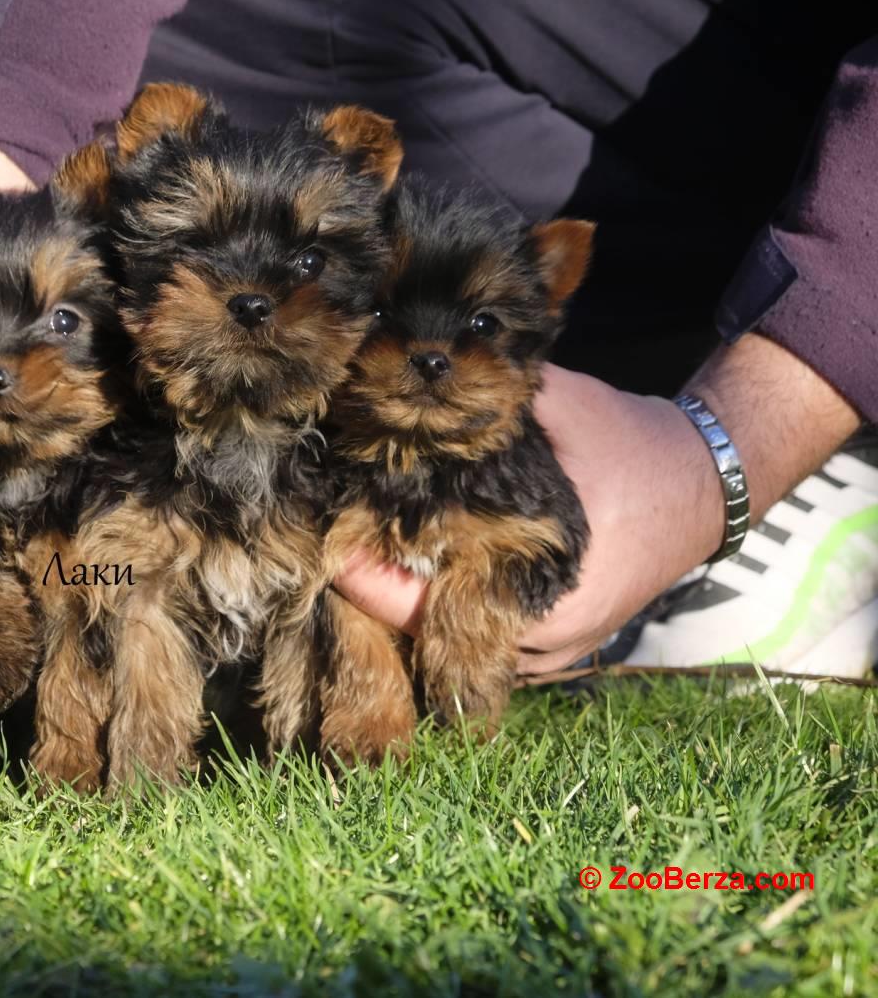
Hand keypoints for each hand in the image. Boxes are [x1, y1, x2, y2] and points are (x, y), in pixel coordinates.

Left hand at [332, 364, 723, 675]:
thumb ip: (491, 399)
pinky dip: (441, 609)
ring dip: (404, 600)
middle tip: (333, 535)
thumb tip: (411, 371)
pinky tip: (408, 565)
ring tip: (361, 546)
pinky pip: (473, 640)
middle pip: (422, 633)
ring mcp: (546, 655)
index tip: (321, 536)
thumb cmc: (633, 445)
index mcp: (541, 593)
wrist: (706, 484)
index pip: (415, 607)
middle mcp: (541, 642)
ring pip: (445, 644)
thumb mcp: (566, 405)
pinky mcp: (550, 650)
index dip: (358, 573)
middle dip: (374, 585)